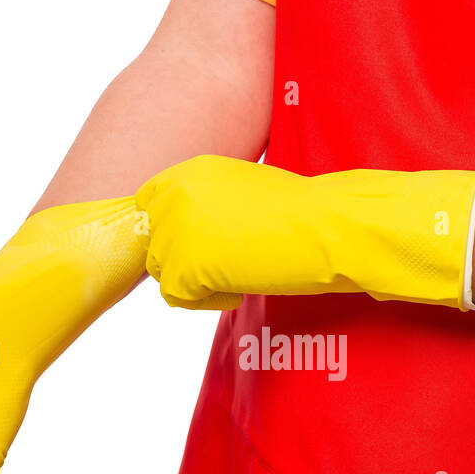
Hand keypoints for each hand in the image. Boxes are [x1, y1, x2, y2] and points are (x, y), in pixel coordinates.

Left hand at [135, 155, 474, 309]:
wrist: (326, 229)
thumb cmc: (300, 213)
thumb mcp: (243, 192)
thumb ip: (206, 204)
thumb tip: (187, 232)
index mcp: (189, 171)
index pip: (148, 205)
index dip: (170, 232)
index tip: (198, 247)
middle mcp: (174, 195)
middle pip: (152, 242)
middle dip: (182, 260)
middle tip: (225, 266)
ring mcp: (175, 230)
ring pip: (162, 271)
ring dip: (196, 282)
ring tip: (237, 276)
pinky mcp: (183, 266)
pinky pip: (177, 297)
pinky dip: (208, 302)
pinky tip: (240, 289)